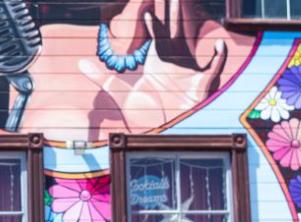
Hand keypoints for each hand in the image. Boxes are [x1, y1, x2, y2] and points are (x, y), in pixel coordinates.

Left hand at [80, 0, 227, 129]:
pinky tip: (219, 46)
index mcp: (158, 60)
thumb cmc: (144, 112)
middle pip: (176, 29)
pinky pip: (213, 69)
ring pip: (191, 40)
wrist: (160, 130)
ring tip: (195, 11)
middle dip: (175, 10)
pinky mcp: (201, 85)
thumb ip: (100, 77)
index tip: (147, 8)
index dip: (153, 20)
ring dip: (192, 24)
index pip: (157, 33)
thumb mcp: (117, 92)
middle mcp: (175, 61)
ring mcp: (188, 71)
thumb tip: (80, 64)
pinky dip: (218, 59)